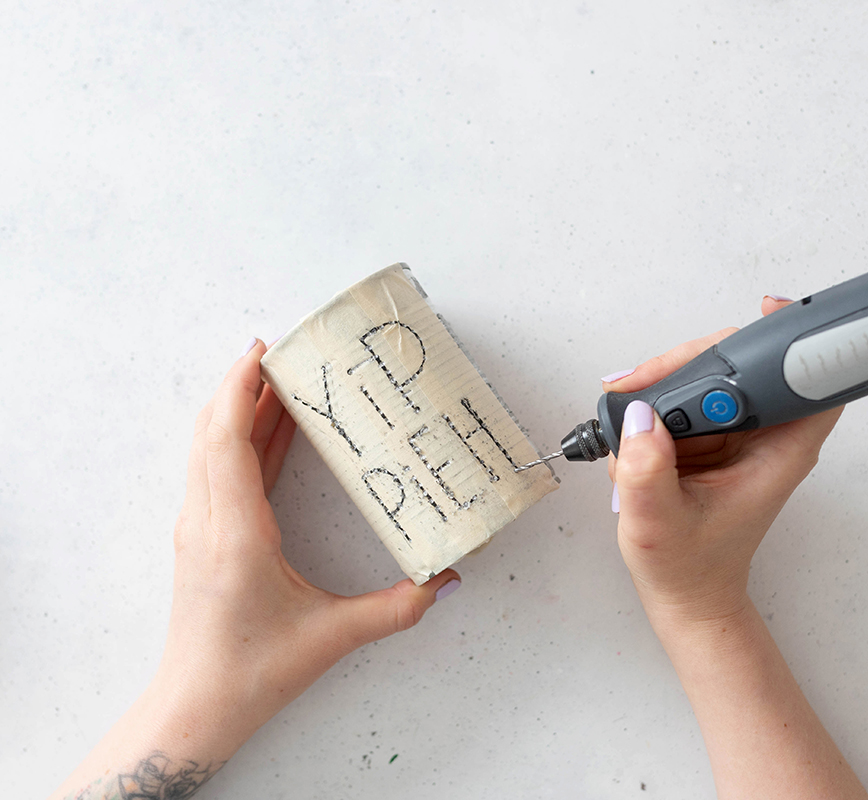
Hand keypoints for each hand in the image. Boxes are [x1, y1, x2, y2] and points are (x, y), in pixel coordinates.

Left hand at [153, 338, 459, 754]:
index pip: (228, 438)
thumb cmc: (253, 672)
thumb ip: (398, 608)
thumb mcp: (334, 637)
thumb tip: (448, 582)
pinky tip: (269, 432)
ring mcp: (198, 528)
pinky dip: (237, 438)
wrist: (197, 707)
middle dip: (243, 383)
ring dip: (239, 408)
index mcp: (235, 532)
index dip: (241, 387)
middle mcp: (207, 521)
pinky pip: (215, 469)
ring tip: (278, 379)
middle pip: (214, 430)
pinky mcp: (202, 538)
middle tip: (281, 351)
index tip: (262, 351)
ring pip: (209, 447)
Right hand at [606, 297, 841, 627]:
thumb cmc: (689, 569)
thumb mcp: (658, 526)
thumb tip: (640, 419)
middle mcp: (764, 435)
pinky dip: (652, 409)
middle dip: (686, 363)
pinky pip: (683, 398)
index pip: (810, 380)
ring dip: (660, 387)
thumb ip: (647, 474)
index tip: (765, 314)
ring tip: (630, 427)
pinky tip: (633, 442)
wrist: (685, 597)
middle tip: (641, 385)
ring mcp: (736, 433)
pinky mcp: (710, 436)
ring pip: (706, 374)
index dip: (795, 339)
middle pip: (742, 362)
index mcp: (779, 451)